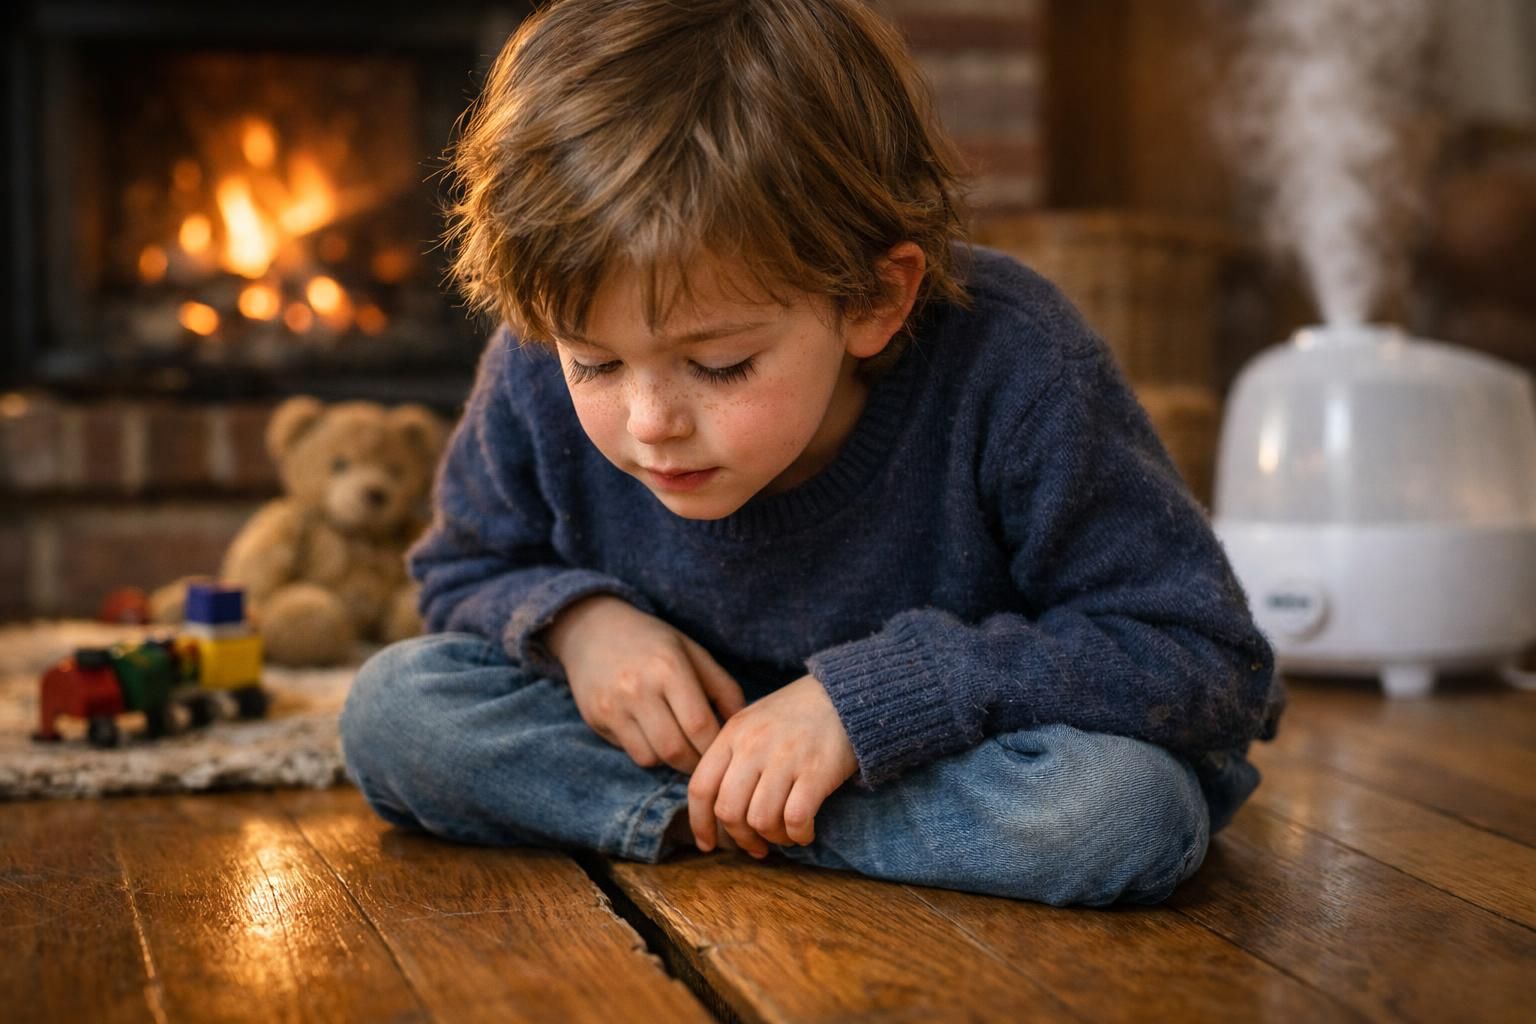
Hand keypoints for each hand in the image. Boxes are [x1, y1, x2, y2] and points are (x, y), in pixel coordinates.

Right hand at [544, 595, 746, 773]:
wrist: (594, 630)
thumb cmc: (654, 643)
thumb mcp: (693, 653)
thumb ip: (723, 688)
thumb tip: (742, 726)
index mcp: (669, 667)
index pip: (699, 725)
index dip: (715, 747)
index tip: (724, 751)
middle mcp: (638, 688)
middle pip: (676, 749)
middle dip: (696, 763)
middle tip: (706, 761)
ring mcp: (614, 706)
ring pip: (653, 758)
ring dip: (673, 761)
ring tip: (683, 748)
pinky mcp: (597, 719)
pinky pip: (632, 753)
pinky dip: (650, 754)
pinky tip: (656, 738)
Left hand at [688, 673, 858, 857]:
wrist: (845, 696)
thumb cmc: (796, 716)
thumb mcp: (752, 722)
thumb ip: (731, 756)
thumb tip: (716, 807)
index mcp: (733, 734)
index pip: (701, 787)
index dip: (700, 823)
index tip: (708, 844)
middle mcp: (753, 746)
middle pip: (728, 810)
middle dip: (740, 837)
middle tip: (756, 844)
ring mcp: (784, 758)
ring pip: (761, 820)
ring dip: (773, 838)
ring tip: (784, 834)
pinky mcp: (816, 771)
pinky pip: (796, 820)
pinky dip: (798, 835)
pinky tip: (805, 832)